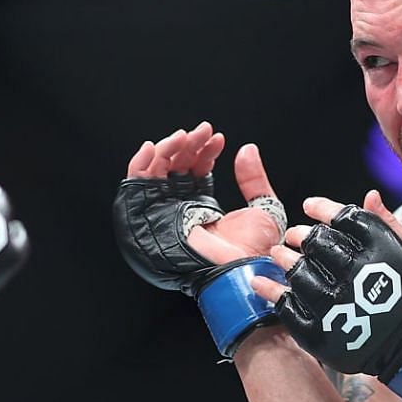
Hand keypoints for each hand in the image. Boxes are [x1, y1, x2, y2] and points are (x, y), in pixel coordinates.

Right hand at [114, 120, 287, 293]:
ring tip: (184, 136)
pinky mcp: (152, 215)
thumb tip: (248, 150)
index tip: (217, 138)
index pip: (196, 170)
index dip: (204, 151)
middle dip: (188, 144)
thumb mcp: (263, 208)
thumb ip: (254, 179)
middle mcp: (182, 208)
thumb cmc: (254, 251)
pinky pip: (138, 186)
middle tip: (202, 131)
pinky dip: (141, 164)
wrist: (240, 269)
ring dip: (168, 149)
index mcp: (203, 207)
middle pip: (176, 166)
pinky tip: (153, 148)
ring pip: (157, 171)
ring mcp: (166, 211)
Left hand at [256, 192, 401, 378]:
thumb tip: (369, 195)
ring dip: (284, 260)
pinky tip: (260, 282)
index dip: (323, 209)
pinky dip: (271, 292)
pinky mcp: (321, 333)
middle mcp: (358, 275)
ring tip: (277, 254)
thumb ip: (388, 224)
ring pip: (300, 273)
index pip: (345, 218)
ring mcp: (338, 305)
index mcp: (382, 251)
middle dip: (302, 235)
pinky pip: (288, 307)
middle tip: (293, 235)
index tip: (309, 207)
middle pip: (317, 243)